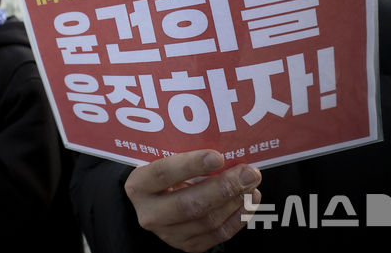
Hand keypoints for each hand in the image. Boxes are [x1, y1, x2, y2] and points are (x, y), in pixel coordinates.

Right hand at [124, 149, 261, 252]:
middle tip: (248, 173)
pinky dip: (238, 218)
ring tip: (252, 184)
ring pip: (207, 221)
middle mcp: (149, 213)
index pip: (164, 173)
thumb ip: (186, 154)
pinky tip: (249, 201)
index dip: (191, 165)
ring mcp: (168, 233)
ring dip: (235, 202)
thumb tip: (225, 148)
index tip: (218, 156)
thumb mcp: (164, 159)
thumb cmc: (165, 172)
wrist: (155, 200)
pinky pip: (217, 235)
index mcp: (139, 185)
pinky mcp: (187, 245)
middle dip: (223, 188)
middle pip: (189, 204)